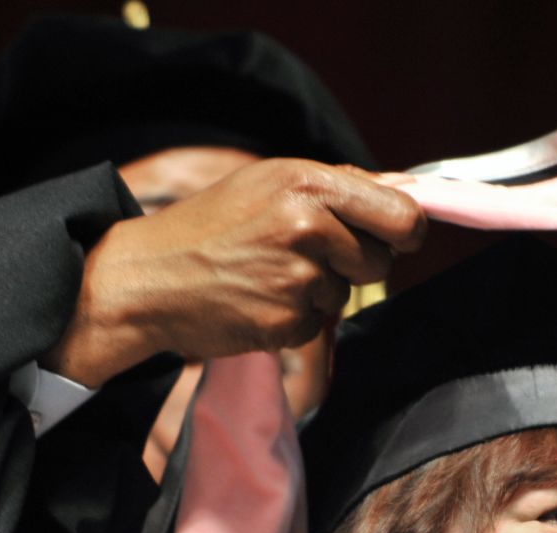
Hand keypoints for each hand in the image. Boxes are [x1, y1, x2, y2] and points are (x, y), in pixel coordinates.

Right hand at [47, 159, 425, 386]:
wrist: (148, 278)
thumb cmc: (210, 226)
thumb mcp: (267, 183)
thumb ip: (337, 187)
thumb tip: (408, 194)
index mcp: (308, 183)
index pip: (401, 216)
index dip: (407, 232)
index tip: (399, 239)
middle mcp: (307, 226)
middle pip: (379, 261)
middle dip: (353, 264)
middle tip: (304, 256)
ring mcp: (297, 278)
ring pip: (344, 295)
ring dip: (315, 292)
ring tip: (264, 275)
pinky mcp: (286, 322)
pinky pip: (316, 325)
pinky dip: (292, 319)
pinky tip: (254, 300)